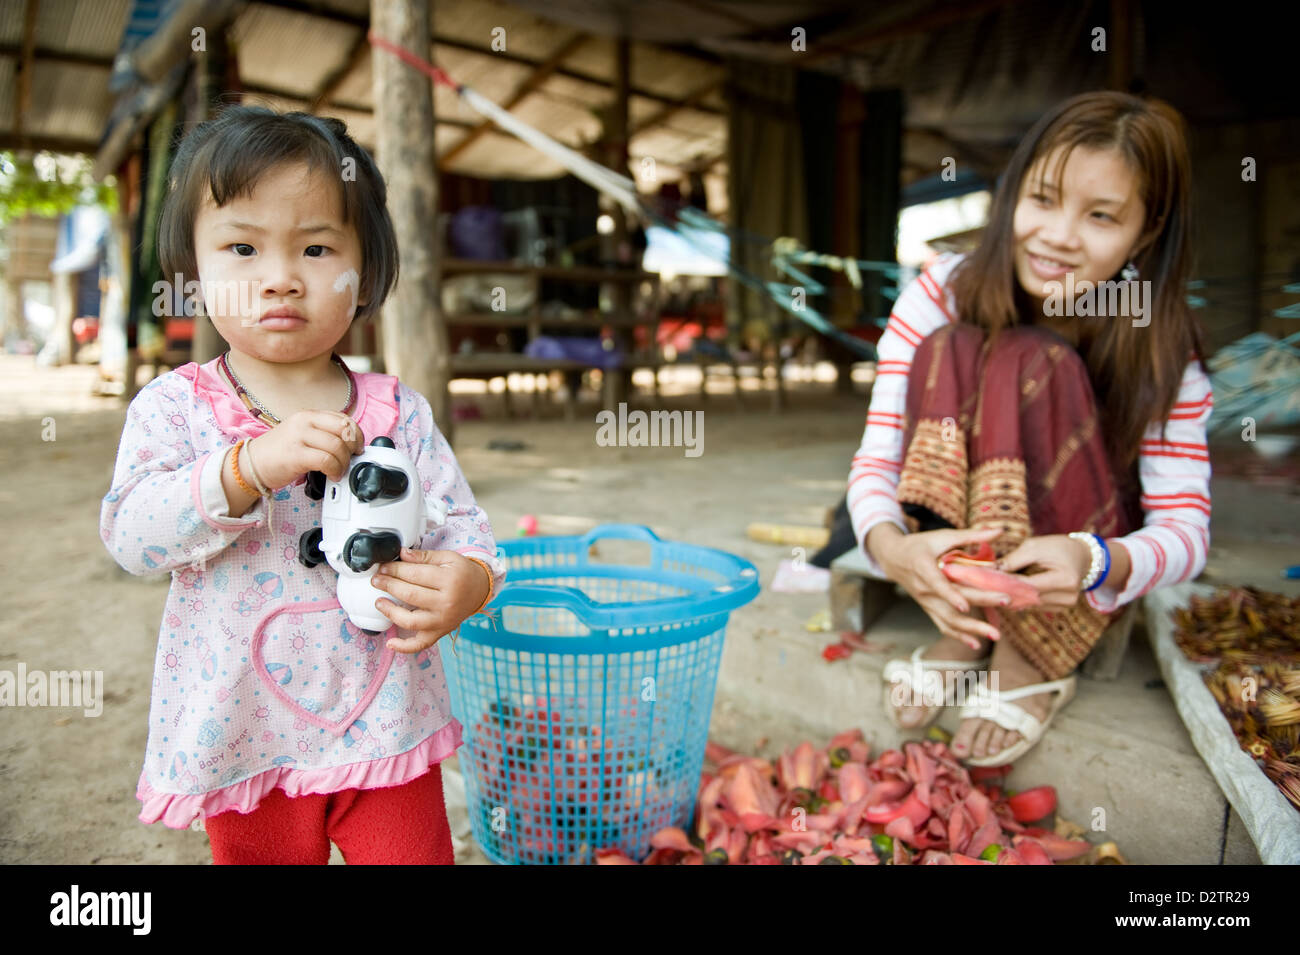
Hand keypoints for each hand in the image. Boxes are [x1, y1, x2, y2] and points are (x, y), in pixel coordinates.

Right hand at [246, 411, 364, 489]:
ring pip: (336, 446)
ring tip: (339, 471)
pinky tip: (332, 475)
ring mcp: (298, 437)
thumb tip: (350, 444)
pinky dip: (334, 470)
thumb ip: (323, 434)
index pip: (343, 418)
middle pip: (343, 430)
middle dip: (353, 448)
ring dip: (343, 463)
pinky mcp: (295, 454)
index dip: (356, 434)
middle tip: (350, 460)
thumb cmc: (278, 452)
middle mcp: (304, 422)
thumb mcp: (302, 434)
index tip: (358, 447)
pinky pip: (326, 460)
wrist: (251, 464)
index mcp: (308, 415)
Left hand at [369, 548, 491, 653]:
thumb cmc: (463, 572)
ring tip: (379, 602)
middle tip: (376, 579)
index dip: (395, 570)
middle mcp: (446, 603)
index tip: (383, 567)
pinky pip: (421, 643)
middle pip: (410, 595)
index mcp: (449, 580)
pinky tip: (390, 643)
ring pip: (411, 620)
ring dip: (390, 612)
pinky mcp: (441, 632)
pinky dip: (405, 647)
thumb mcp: (448, 558)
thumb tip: (401, 554)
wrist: (480, 590)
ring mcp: (443, 620)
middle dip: (389, 585)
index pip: (414, 575)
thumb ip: (424, 556)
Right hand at [870, 524, 1008, 648]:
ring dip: (972, 629)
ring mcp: (926, 602)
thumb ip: (970, 536)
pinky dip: (959, 636)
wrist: (895, 558)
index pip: (938, 584)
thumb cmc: (920, 545)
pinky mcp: (929, 609)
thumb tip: (999, 531)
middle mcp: (924, 589)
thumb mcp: (942, 536)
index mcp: (924, 568)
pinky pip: (943, 625)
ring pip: (949, 620)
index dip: (951, 596)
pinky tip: (977, 643)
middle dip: (981, 602)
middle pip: (952, 603)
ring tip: (996, 635)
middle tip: (1006, 601)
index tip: (965, 606)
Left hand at [994, 534, 1093, 606]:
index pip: (1029, 585)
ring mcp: (1065, 605)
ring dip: (1011, 597)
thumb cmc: (1057, 547)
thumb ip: (1013, 560)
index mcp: (1066, 579)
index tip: (985, 579)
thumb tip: (991, 571)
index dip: (1006, 582)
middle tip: (983, 586)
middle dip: (1005, 591)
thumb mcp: (1034, 547)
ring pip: (1029, 604)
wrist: (1082, 556)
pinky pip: (1034, 606)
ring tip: (992, 588)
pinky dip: (1021, 599)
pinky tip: (1008, 593)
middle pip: (1028, 597)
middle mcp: (1068, 596)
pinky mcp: (1060, 608)